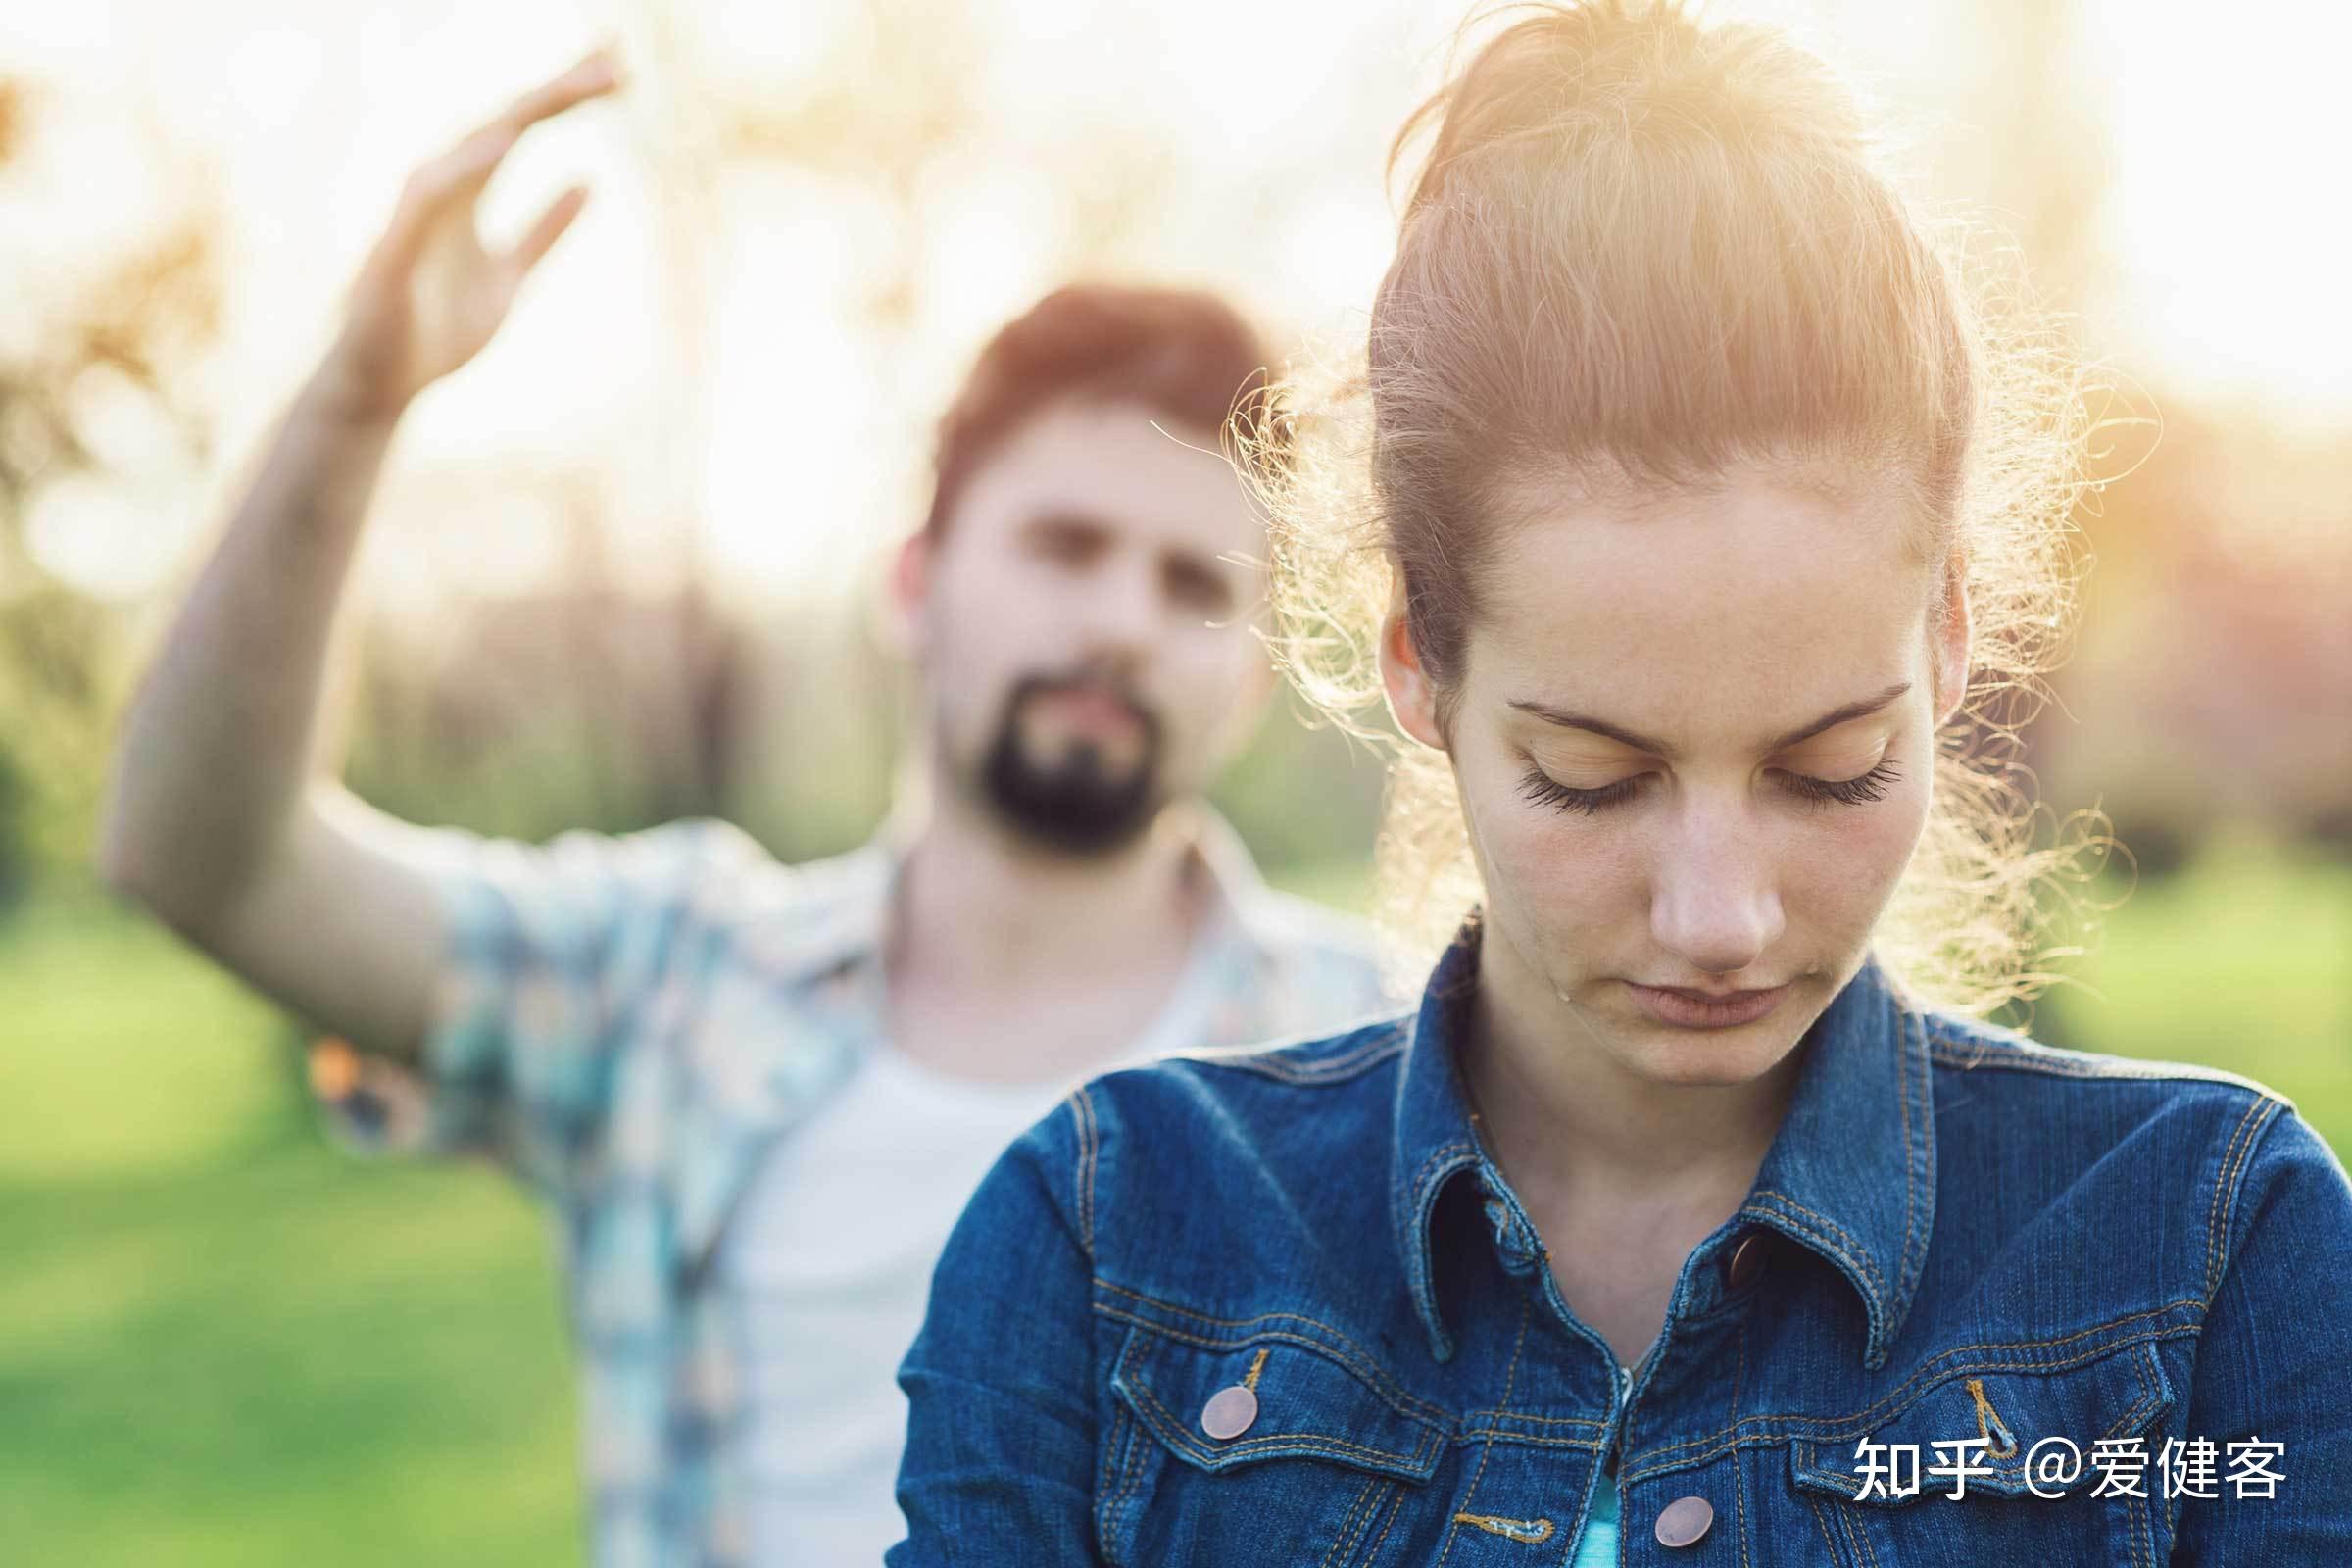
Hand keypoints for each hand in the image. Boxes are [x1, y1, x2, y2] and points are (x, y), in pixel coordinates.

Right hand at [322, 50, 619, 422]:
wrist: (383, 387)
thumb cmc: (436, 332)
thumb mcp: (511, 278)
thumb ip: (545, 230)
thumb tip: (589, 181)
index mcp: (469, 194)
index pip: (523, 128)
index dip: (569, 96)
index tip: (622, 70)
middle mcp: (443, 190)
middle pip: (504, 122)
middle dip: (558, 88)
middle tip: (617, 56)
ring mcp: (416, 215)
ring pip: (469, 147)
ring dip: (521, 114)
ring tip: (575, 88)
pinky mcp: (394, 248)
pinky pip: (427, 197)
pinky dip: (463, 168)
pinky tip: (503, 144)